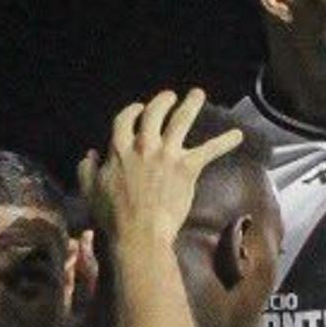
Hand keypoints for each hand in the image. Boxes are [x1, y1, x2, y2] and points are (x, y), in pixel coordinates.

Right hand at [82, 89, 244, 256]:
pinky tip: (238, 134)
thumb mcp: (91, 191)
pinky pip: (209, 150)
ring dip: (191, 104)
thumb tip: (90, 154)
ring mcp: (167, 154)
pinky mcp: (187, 167)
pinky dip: (225, 141)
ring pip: (181, 120)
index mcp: (119, 149)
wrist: (139, 232)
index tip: (138, 108)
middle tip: (171, 96)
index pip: (125, 119)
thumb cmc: (113, 216)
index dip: (132, 111)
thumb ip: (87, 170)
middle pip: (154, 112)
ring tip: (198, 94)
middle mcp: (144, 144)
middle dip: (163, 100)